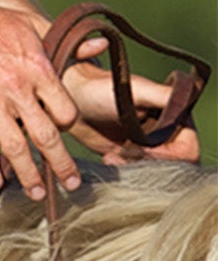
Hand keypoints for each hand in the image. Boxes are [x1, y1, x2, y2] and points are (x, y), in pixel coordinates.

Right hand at [0, 1, 80, 199]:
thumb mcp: (35, 25)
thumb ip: (68, 42)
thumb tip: (100, 44)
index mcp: (38, 70)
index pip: (64, 109)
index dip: (68, 123)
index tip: (65, 129)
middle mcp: (17, 91)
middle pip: (45, 135)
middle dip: (60, 163)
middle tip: (71, 183)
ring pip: (14, 146)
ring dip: (27, 173)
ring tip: (36, 192)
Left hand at [60, 57, 201, 164]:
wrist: (72, 97)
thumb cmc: (102, 88)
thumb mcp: (136, 90)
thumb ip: (163, 96)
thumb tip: (183, 101)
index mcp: (176, 116)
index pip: (187, 150)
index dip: (168, 156)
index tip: (143, 149)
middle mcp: (167, 132)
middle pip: (172, 165)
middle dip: (148, 164)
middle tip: (122, 154)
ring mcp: (148, 145)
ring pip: (154, 172)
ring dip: (134, 168)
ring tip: (112, 156)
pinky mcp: (128, 154)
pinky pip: (135, 172)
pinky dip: (124, 169)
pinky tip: (108, 158)